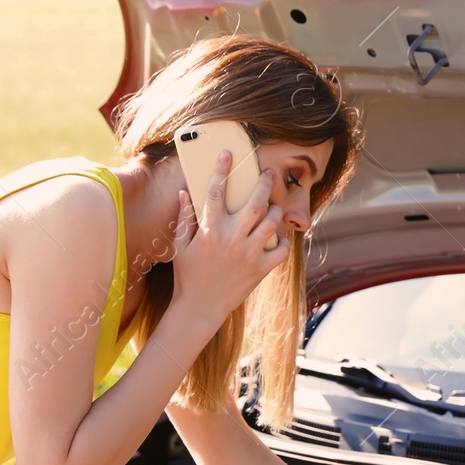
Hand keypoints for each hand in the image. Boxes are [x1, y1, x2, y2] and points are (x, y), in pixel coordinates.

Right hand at [169, 150, 288, 329]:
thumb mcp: (180, 246)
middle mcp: (231, 239)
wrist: (199, 309)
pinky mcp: (260, 270)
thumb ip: (184, 218)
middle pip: (254, 202)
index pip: (214, 192)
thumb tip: (185, 192)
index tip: (227, 154)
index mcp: (209, 231)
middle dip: (264, 183)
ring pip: (271, 222)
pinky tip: (278, 238)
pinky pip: (281, 250)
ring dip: (275, 210)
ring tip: (273, 206)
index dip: (221, 170)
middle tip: (269, 173)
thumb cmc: (187, 276)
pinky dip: (284, 241)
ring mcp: (248, 255)